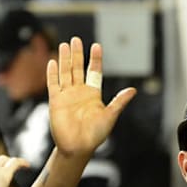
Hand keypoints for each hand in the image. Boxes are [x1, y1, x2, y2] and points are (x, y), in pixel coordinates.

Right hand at [47, 39, 136, 157]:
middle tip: (76, 39)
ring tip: (65, 45)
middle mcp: (79, 92)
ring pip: (65, 72)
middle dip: (77, 54)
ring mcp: (67, 95)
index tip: (96, 46)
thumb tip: (133, 90)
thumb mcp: (110, 116)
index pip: (94, 71)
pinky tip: (53, 62)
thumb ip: (119, 101)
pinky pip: (53, 84)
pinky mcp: (56, 101)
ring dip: (65, 59)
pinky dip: (52, 73)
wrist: (78, 147)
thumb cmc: (96, 134)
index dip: (95, 59)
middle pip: (77, 68)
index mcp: (93, 94)